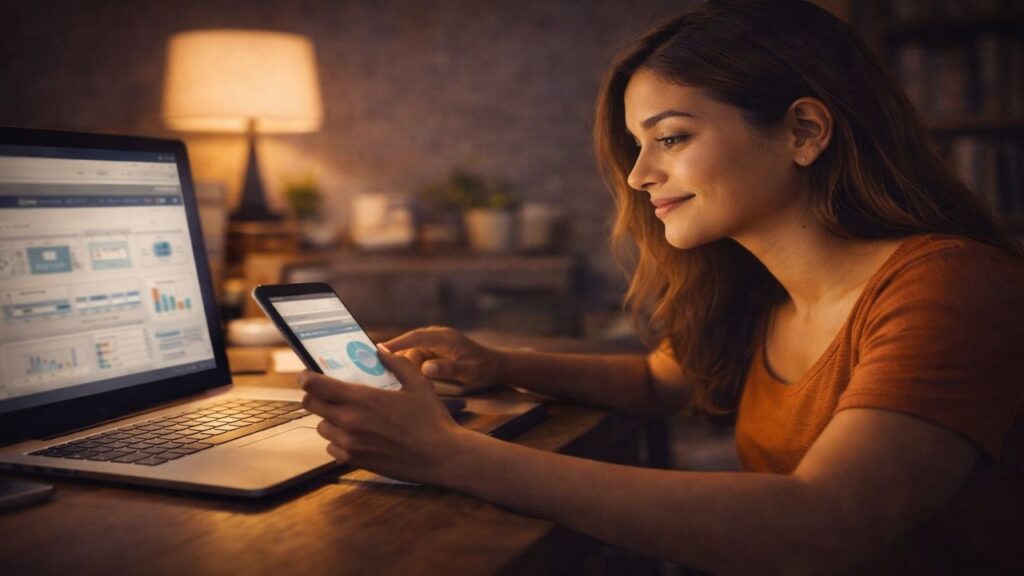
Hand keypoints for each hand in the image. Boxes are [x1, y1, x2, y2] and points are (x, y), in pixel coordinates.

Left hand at [300, 345, 469, 484]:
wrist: (441, 456)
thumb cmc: (432, 419)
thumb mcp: (418, 384)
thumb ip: (396, 363)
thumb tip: (379, 350)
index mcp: (362, 399)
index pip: (317, 385)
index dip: (307, 377)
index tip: (307, 374)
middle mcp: (350, 421)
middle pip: (311, 405)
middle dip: (314, 396)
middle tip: (326, 392)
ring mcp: (351, 443)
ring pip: (321, 427)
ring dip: (328, 418)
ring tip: (345, 414)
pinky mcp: (356, 460)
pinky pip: (332, 448)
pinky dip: (337, 440)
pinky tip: (354, 435)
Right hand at [383, 327, 503, 391]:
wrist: (495, 365)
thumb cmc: (483, 368)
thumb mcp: (468, 372)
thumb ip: (447, 369)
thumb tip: (424, 369)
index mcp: (444, 338)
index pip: (415, 337)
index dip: (397, 343)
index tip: (379, 350)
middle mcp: (438, 336)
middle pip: (411, 345)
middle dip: (398, 357)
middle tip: (382, 371)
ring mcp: (436, 343)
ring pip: (413, 352)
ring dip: (406, 364)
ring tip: (394, 378)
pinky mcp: (435, 350)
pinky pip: (418, 356)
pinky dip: (412, 365)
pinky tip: (406, 377)